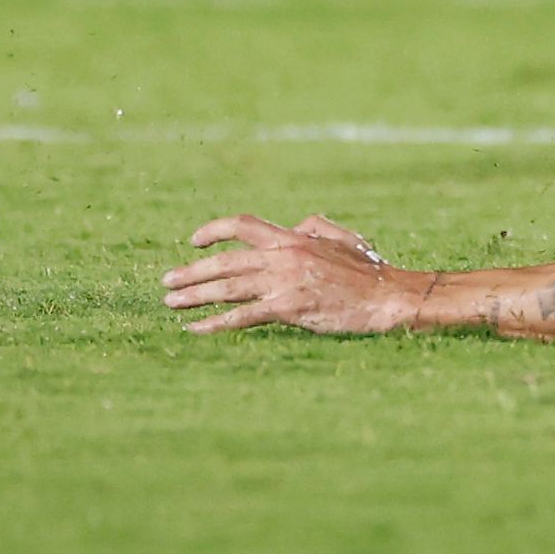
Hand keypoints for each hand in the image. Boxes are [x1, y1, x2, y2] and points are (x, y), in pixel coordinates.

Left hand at [168, 214, 417, 334]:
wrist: (387, 297)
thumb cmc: (371, 271)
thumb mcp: (345, 238)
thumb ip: (316, 227)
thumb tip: (296, 224)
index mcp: (294, 238)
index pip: (243, 225)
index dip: (214, 230)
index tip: (193, 241)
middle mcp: (283, 256)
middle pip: (225, 261)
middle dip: (191, 271)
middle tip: (167, 281)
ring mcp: (284, 283)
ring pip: (227, 288)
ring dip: (194, 295)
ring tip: (170, 303)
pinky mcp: (288, 309)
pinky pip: (242, 316)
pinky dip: (215, 324)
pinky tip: (196, 329)